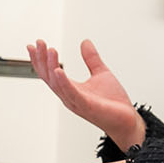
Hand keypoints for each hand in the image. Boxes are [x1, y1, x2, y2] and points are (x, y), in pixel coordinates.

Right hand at [27, 39, 145, 149]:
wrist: (127, 120)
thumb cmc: (113, 102)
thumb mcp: (101, 73)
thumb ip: (91, 58)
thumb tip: (85, 42)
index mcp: (71, 89)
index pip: (50, 73)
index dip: (41, 59)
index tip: (36, 44)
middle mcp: (69, 96)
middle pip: (49, 77)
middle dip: (42, 59)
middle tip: (39, 43)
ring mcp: (76, 102)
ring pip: (57, 84)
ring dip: (51, 66)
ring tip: (50, 50)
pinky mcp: (87, 106)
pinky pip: (71, 93)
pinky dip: (63, 82)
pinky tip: (58, 71)